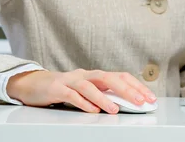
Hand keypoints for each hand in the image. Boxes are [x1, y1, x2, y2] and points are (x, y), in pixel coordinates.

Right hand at [6, 69, 156, 113]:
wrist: (34, 84)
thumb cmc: (64, 88)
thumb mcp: (87, 91)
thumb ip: (104, 94)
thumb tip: (127, 104)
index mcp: (95, 76)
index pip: (121, 77)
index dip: (136, 86)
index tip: (150, 98)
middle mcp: (85, 75)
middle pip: (109, 77)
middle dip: (126, 90)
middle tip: (140, 102)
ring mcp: (71, 80)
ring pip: (89, 86)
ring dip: (104, 98)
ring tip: (115, 109)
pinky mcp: (57, 88)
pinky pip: (72, 94)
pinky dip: (83, 102)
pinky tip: (92, 110)